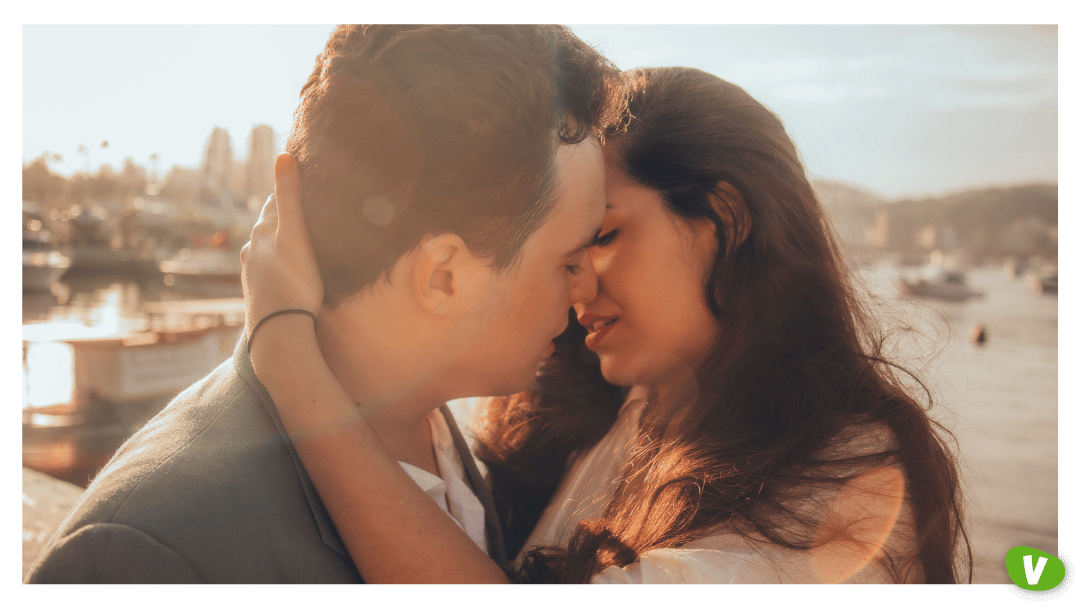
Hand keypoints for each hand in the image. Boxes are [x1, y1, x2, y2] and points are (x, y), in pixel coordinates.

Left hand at [241, 153, 323, 337]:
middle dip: (284, 216)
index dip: (289, 190)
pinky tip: (289, 271)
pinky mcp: (257, 292)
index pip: (275, 201)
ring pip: (266, 248)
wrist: (278, 331)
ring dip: (281, 241)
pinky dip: (279, 263)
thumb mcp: (296, 234)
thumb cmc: (293, 282)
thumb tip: (283, 155)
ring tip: (300, 240)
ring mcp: (252, 272)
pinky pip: (269, 269)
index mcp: (263, 231)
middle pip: (269, 224)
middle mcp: (252, 249)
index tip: (304, 180)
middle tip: (308, 209)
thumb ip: (289, 196)